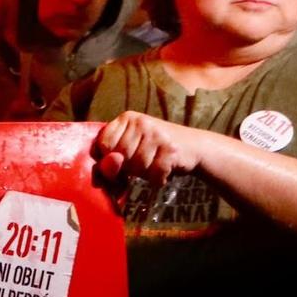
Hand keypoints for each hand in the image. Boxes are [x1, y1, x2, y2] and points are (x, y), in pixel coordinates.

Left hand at [92, 112, 207, 185]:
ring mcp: (157, 134)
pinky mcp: (171, 149)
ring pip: (136, 167)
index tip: (122, 159)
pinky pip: (154, 174)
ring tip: (154, 164)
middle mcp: (141, 122)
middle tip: (143, 162)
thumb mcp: (131, 146)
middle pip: (120, 157)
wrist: (194, 146)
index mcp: (127, 118)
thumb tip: (111, 164)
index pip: (103, 143)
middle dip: (129, 168)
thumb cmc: (155, 149)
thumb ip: (112, 156)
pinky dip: (158, 178)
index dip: (110, 157)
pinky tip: (163, 170)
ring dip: (144, 174)